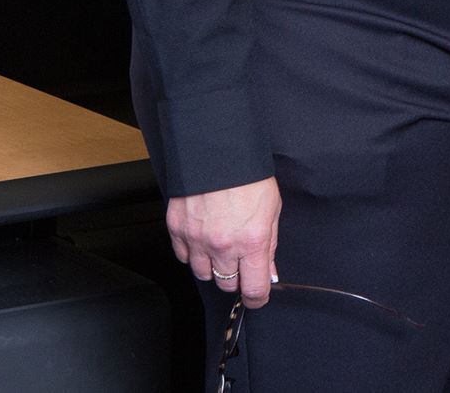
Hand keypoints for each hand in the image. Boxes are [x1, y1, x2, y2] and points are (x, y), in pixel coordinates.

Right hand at [168, 178, 281, 307]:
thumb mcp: (272, 209)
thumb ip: (269, 244)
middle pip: (227, 285)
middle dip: (236, 279)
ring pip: (203, 274)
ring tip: (221, 248)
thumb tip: (269, 272)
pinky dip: (193, 254)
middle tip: (241, 263)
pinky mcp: (178, 230)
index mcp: (252, 241)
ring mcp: (197, 239)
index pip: (254, 288)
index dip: (258, 297)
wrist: (217, 152)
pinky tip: (203, 239)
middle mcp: (223, 245)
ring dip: (214, 267)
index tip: (258, 297)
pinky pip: (184, 257)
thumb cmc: (248, 176)